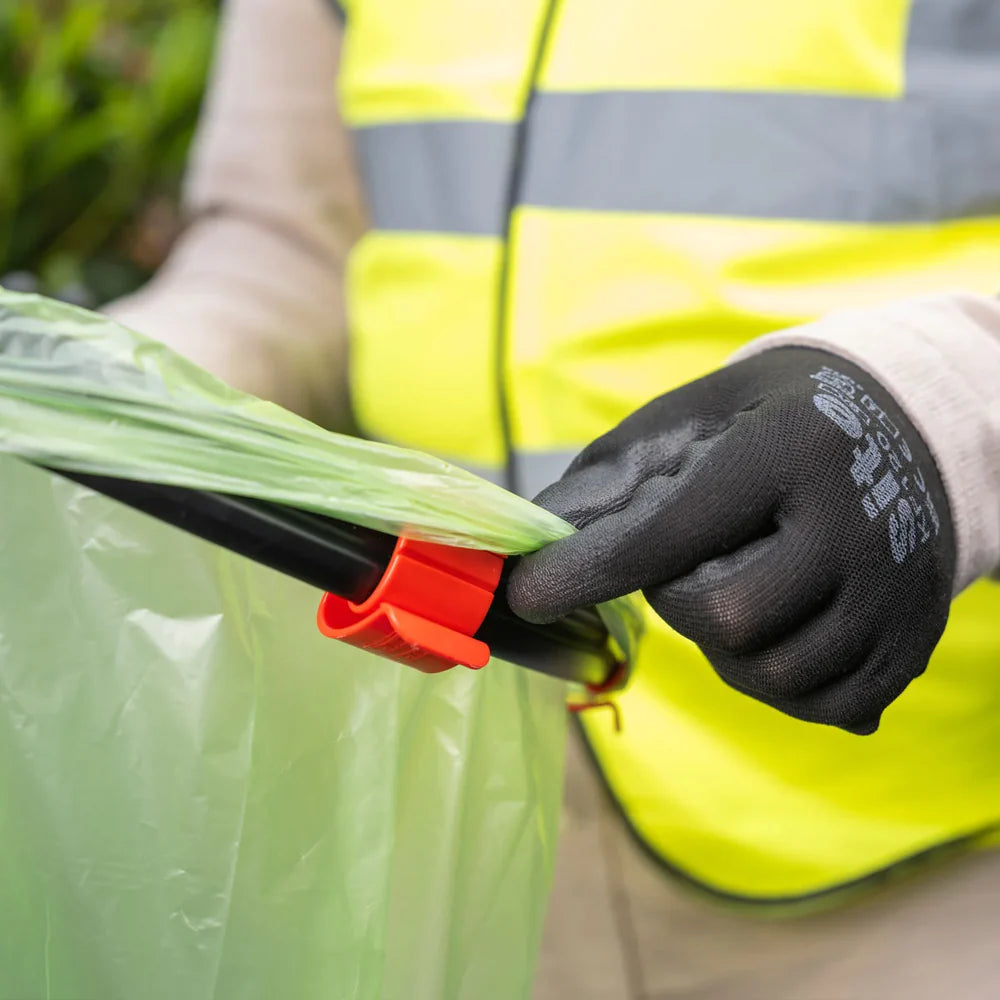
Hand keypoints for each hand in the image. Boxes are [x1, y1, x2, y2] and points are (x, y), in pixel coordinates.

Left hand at [508, 347, 955, 733]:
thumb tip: (541, 531)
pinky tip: (778, 623)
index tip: (525, 595)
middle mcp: (855, 528)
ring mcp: (892, 595)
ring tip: (741, 582)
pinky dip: (774, 676)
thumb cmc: (778, 419)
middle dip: (679, 597)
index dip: (588, 568)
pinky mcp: (909, 645)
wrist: (912, 431)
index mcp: (791, 452)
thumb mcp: (697, 416)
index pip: (672, 531)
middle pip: (723, 615)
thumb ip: (615, 474)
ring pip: (767, 671)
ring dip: (723, 642)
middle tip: (695, 556)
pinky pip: (817, 703)